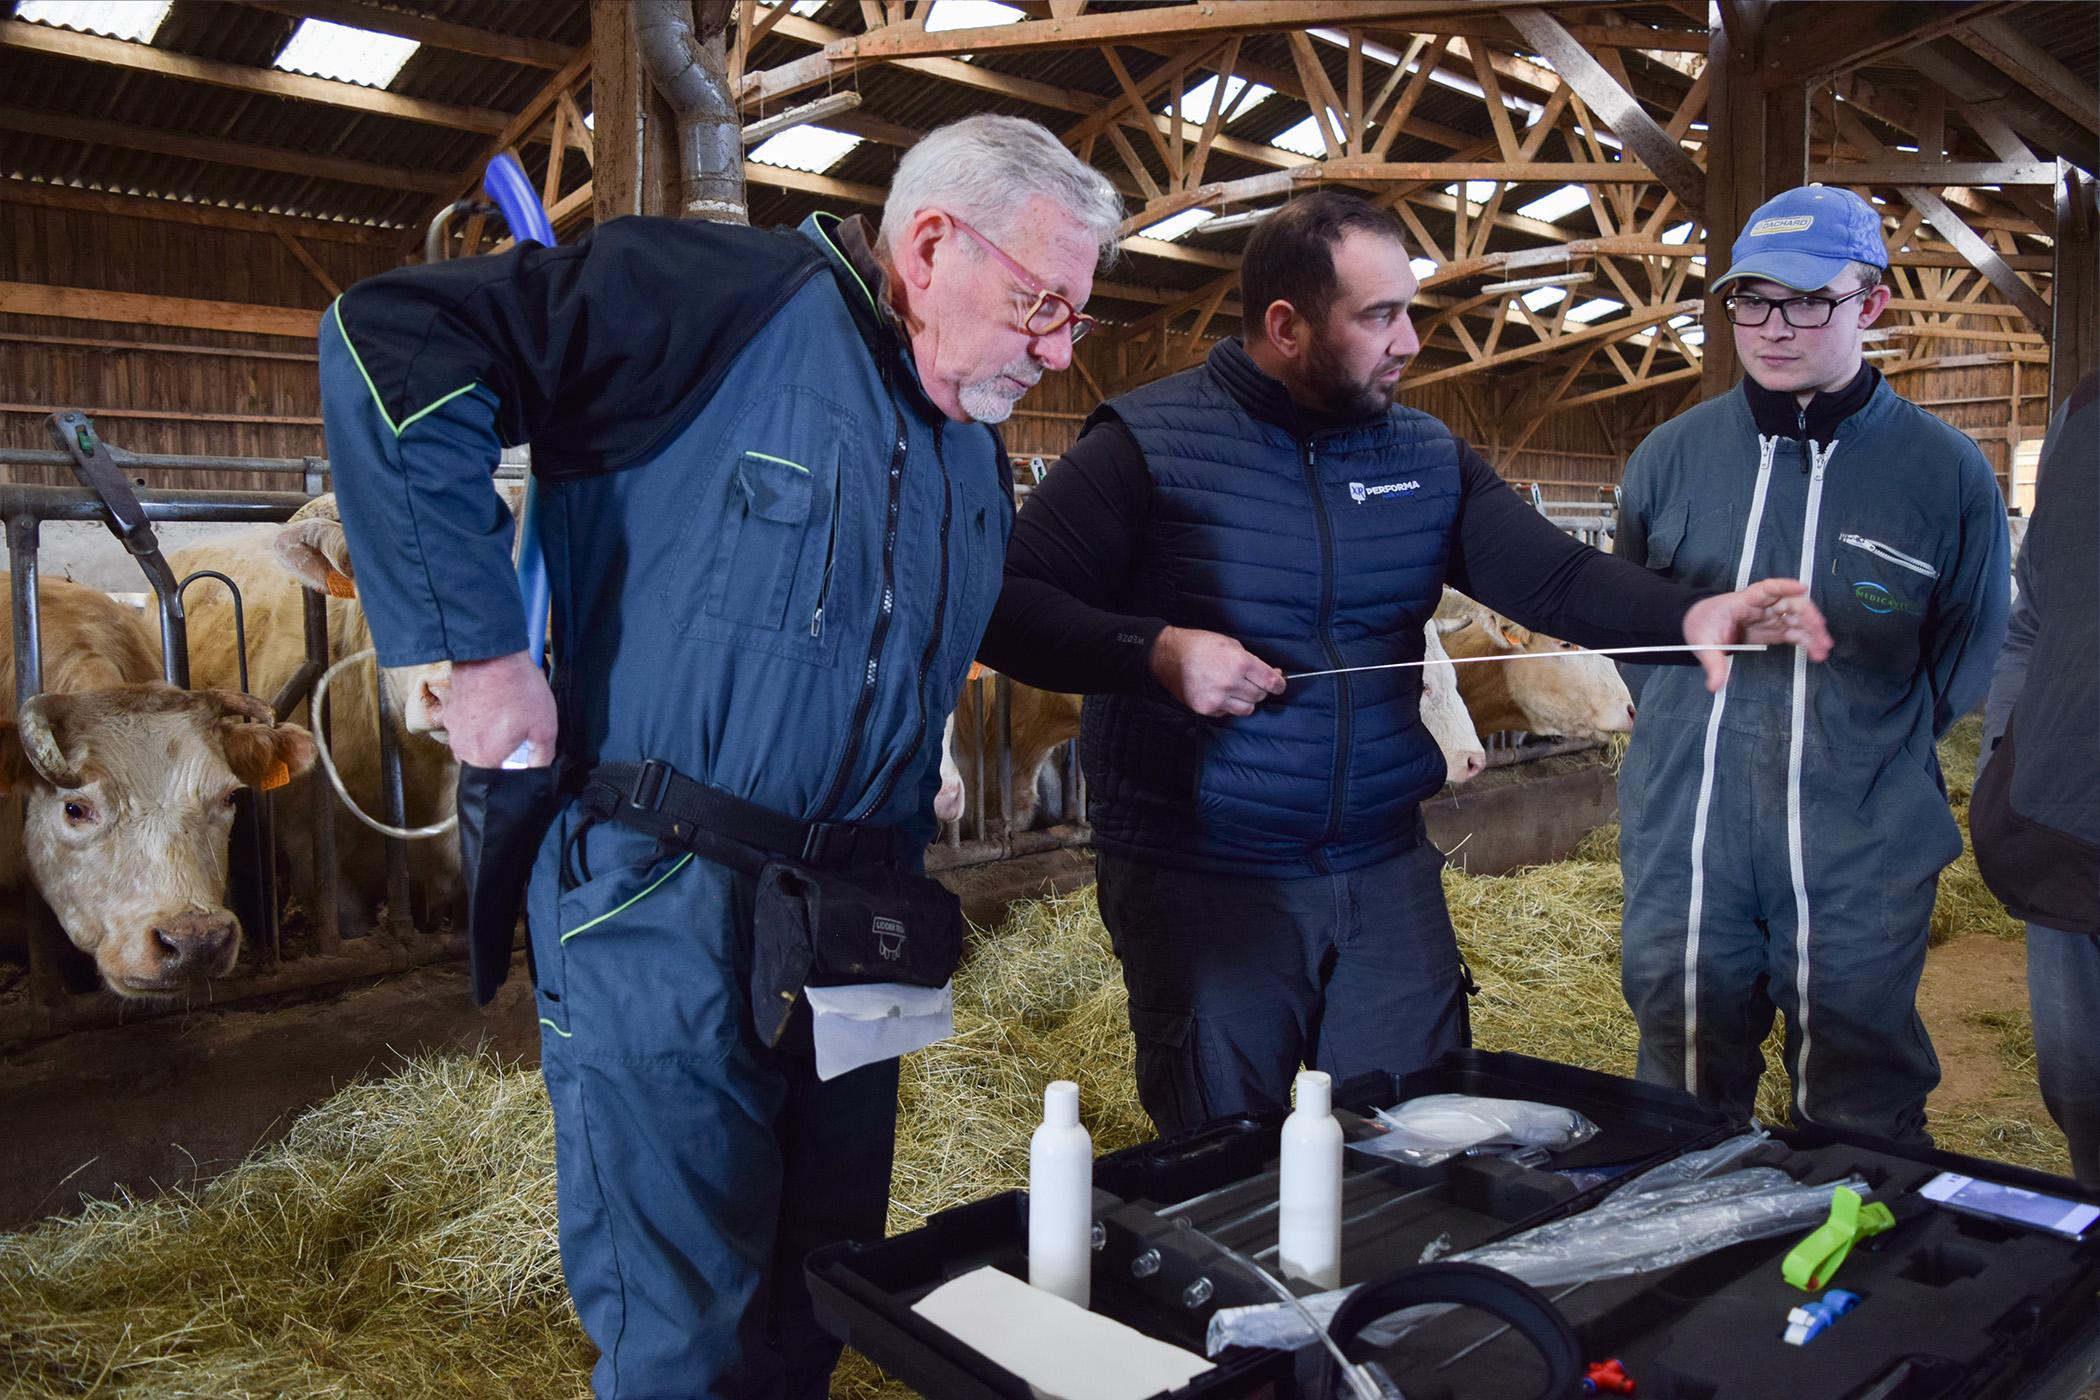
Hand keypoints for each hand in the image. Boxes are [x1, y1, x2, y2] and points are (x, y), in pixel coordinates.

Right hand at [446, 650, 557, 766]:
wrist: (491, 653)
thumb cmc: (517, 691)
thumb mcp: (544, 728)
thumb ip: (542, 757)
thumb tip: (538, 772)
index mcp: (482, 759)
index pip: (496, 782)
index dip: (513, 770)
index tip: (524, 756)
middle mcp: (461, 747)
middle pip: (485, 762)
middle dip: (502, 752)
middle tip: (519, 733)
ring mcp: (452, 727)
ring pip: (475, 742)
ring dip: (491, 735)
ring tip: (508, 715)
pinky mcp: (451, 710)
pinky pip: (468, 724)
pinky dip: (481, 719)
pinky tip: (496, 704)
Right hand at [1150, 626, 1286, 716]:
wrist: (1170, 656)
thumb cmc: (1201, 646)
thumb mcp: (1231, 645)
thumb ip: (1254, 661)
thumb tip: (1273, 674)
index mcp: (1240, 663)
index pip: (1271, 682)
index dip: (1280, 685)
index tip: (1280, 685)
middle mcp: (1231, 682)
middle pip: (1260, 696)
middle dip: (1260, 689)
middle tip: (1252, 681)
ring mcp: (1218, 698)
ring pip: (1247, 709)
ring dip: (1246, 700)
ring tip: (1236, 689)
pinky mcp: (1207, 709)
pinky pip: (1228, 713)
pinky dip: (1228, 705)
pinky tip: (1219, 692)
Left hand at [1682, 579, 1833, 692]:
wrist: (1700, 623)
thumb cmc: (1703, 625)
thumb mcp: (1703, 645)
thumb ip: (1713, 665)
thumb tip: (1715, 686)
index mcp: (1742, 603)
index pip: (1765, 589)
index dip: (1784, 586)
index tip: (1801, 588)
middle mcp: (1760, 607)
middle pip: (1789, 604)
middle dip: (1808, 616)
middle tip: (1821, 632)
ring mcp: (1769, 617)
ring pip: (1797, 618)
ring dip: (1813, 631)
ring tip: (1824, 648)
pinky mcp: (1773, 629)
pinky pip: (1795, 632)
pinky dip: (1807, 641)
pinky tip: (1816, 652)